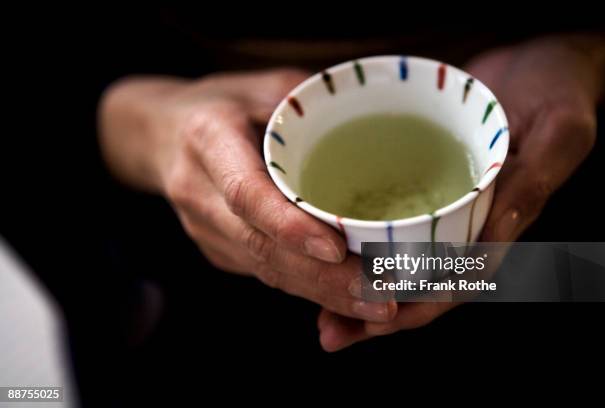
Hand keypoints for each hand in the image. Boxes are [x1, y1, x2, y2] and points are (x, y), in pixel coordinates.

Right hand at [98, 69, 396, 322]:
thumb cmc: (220, 105)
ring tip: (376, 305)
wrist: (159, 135)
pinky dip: (308, 289)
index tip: (336, 250)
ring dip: (322, 293)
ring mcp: (204, 228)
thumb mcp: (260, 85)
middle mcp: (199, 192)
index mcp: (208, 140)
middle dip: (322, 279)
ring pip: (265, 269)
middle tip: (379, 297)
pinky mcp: (217, 248)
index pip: (245, 193)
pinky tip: (347, 297)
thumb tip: (373, 114)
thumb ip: (307, 101)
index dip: (288, 225)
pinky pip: (264, 273)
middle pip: (260, 246)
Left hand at [317, 35, 604, 350]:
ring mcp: (448, 209)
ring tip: (319, 310)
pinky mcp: (427, 188)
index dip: (417, 307)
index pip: (458, 283)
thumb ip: (533, 182)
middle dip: (376, 312)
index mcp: (505, 224)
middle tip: (330, 332)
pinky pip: (394, 226)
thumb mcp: (559, 132)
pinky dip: (363, 245)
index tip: (373, 321)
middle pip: (421, 284)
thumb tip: (492, 234)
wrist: (544, 63)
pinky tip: (331, 253)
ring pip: (402, 262)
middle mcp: (472, 226)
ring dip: (362, 289)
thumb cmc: (559, 91)